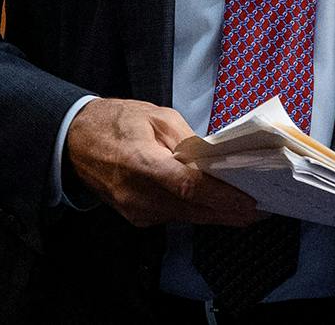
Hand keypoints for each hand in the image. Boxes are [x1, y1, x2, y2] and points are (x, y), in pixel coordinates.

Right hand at [64, 98, 260, 227]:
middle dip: (229, 211)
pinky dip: (194, 211)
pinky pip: (174, 217)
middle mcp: (139, 195)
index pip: (190, 187)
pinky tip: (210, 203)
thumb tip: (213, 160)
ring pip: (187, 218)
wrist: (75, 141)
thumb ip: (187, 140)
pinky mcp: (137, 218)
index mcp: (142, 163)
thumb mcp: (155, 116)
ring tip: (242, 206)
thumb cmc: (113, 122)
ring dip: (214, 213)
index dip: (223, 197)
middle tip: (259, 209)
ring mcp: (136, 211)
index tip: (250, 202)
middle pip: (194, 210)